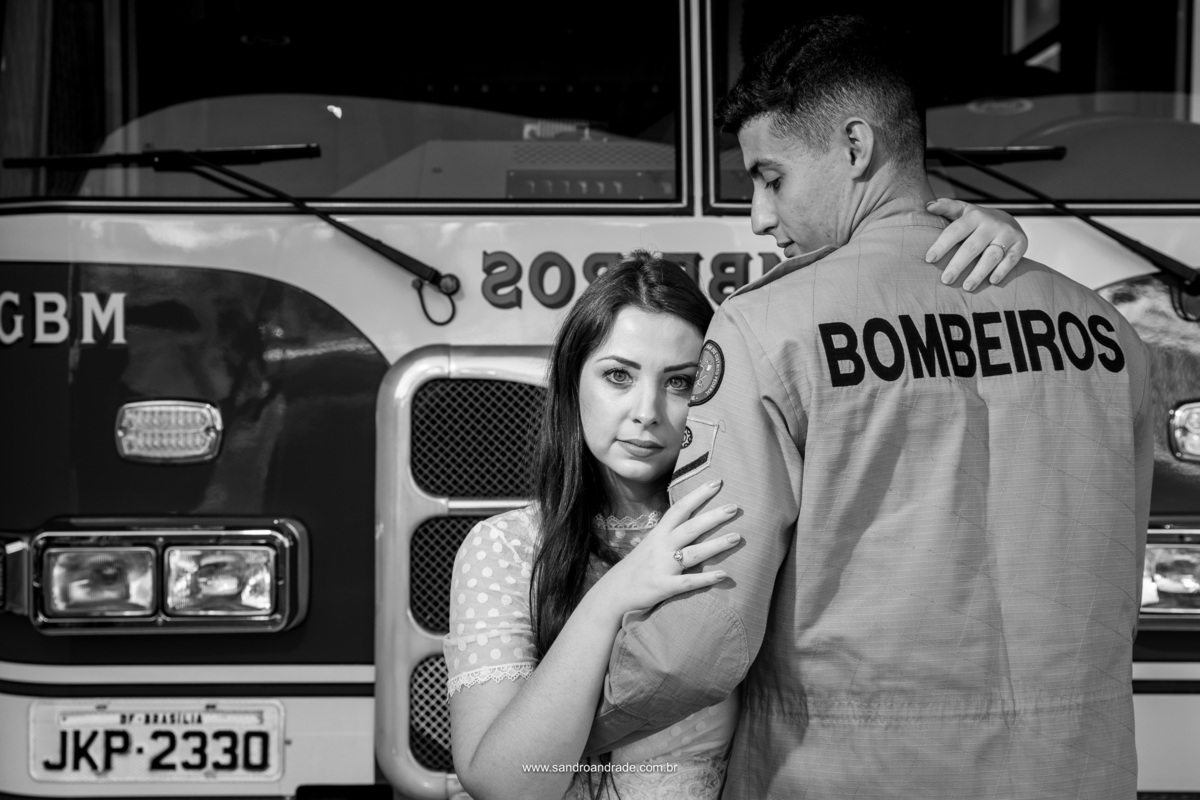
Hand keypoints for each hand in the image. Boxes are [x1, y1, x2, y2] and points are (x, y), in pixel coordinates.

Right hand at [591, 480, 737, 616]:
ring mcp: (663, 566)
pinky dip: (706, 579)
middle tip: (735, 507)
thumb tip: (695, 518)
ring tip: (737, 537)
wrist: (614, 591)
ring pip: (694, 553)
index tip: (717, 482)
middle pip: (691, 528)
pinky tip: (724, 575)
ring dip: (717, 545)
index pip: (681, 508)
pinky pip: (688, 582)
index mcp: (660, 533)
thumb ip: (671, 532)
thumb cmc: (639, 565)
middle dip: (713, 516)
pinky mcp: (664, 586)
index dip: (698, 495)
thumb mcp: (652, 542)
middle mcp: (662, 546)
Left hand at [924, 198, 1027, 291]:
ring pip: (991, 256)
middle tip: (946, 280)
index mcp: (975, 216)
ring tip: (967, 287)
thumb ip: (946, 207)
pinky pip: (1011, 260)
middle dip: (958, 265)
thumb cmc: (978, 221)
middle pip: (972, 247)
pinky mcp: (1021, 244)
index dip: (942, 245)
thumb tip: (928, 206)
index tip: (929, 259)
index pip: (956, 230)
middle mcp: (992, 224)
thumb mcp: (963, 211)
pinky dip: (1002, 271)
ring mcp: (1008, 234)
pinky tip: (992, 281)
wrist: (1009, 220)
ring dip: (979, 273)